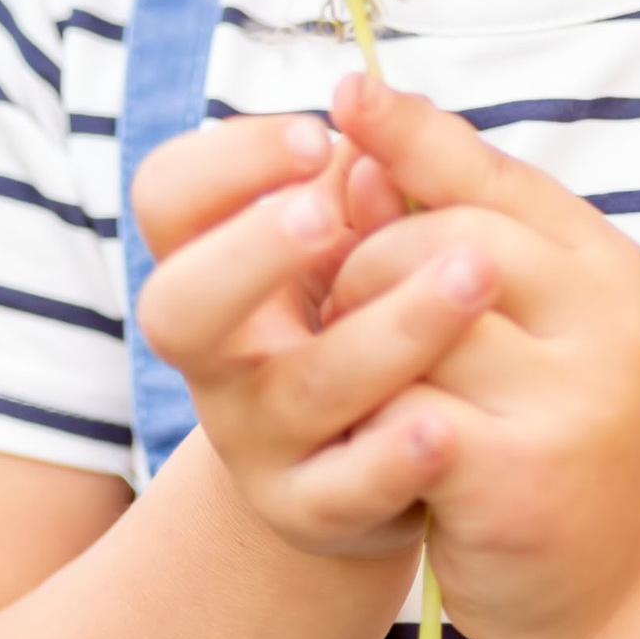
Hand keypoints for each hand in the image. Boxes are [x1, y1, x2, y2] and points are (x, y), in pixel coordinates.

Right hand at [130, 112, 490, 564]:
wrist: (367, 460)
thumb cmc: (359, 313)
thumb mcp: (357, 238)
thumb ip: (370, 184)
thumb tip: (380, 131)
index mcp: (210, 267)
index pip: (166, 200)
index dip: (225, 163)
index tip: (315, 137)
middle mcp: (214, 356)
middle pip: (182, 307)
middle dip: (252, 255)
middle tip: (325, 215)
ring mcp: (255, 438)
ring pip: (300, 390)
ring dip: (388, 331)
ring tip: (473, 276)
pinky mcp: (310, 508)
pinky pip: (342, 490)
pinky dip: (392, 459)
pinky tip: (444, 425)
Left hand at [308, 75, 639, 638]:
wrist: (611, 586)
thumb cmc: (548, 435)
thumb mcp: (530, 323)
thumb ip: (458, 236)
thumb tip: (360, 146)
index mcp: (607, 267)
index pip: (494, 175)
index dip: (413, 133)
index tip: (346, 93)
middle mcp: (605, 319)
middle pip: (441, 240)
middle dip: (365, 268)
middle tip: (343, 313)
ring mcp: (570, 395)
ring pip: (411, 321)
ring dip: (360, 347)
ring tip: (362, 380)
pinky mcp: (516, 471)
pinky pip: (402, 409)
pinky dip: (371, 422)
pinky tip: (378, 444)